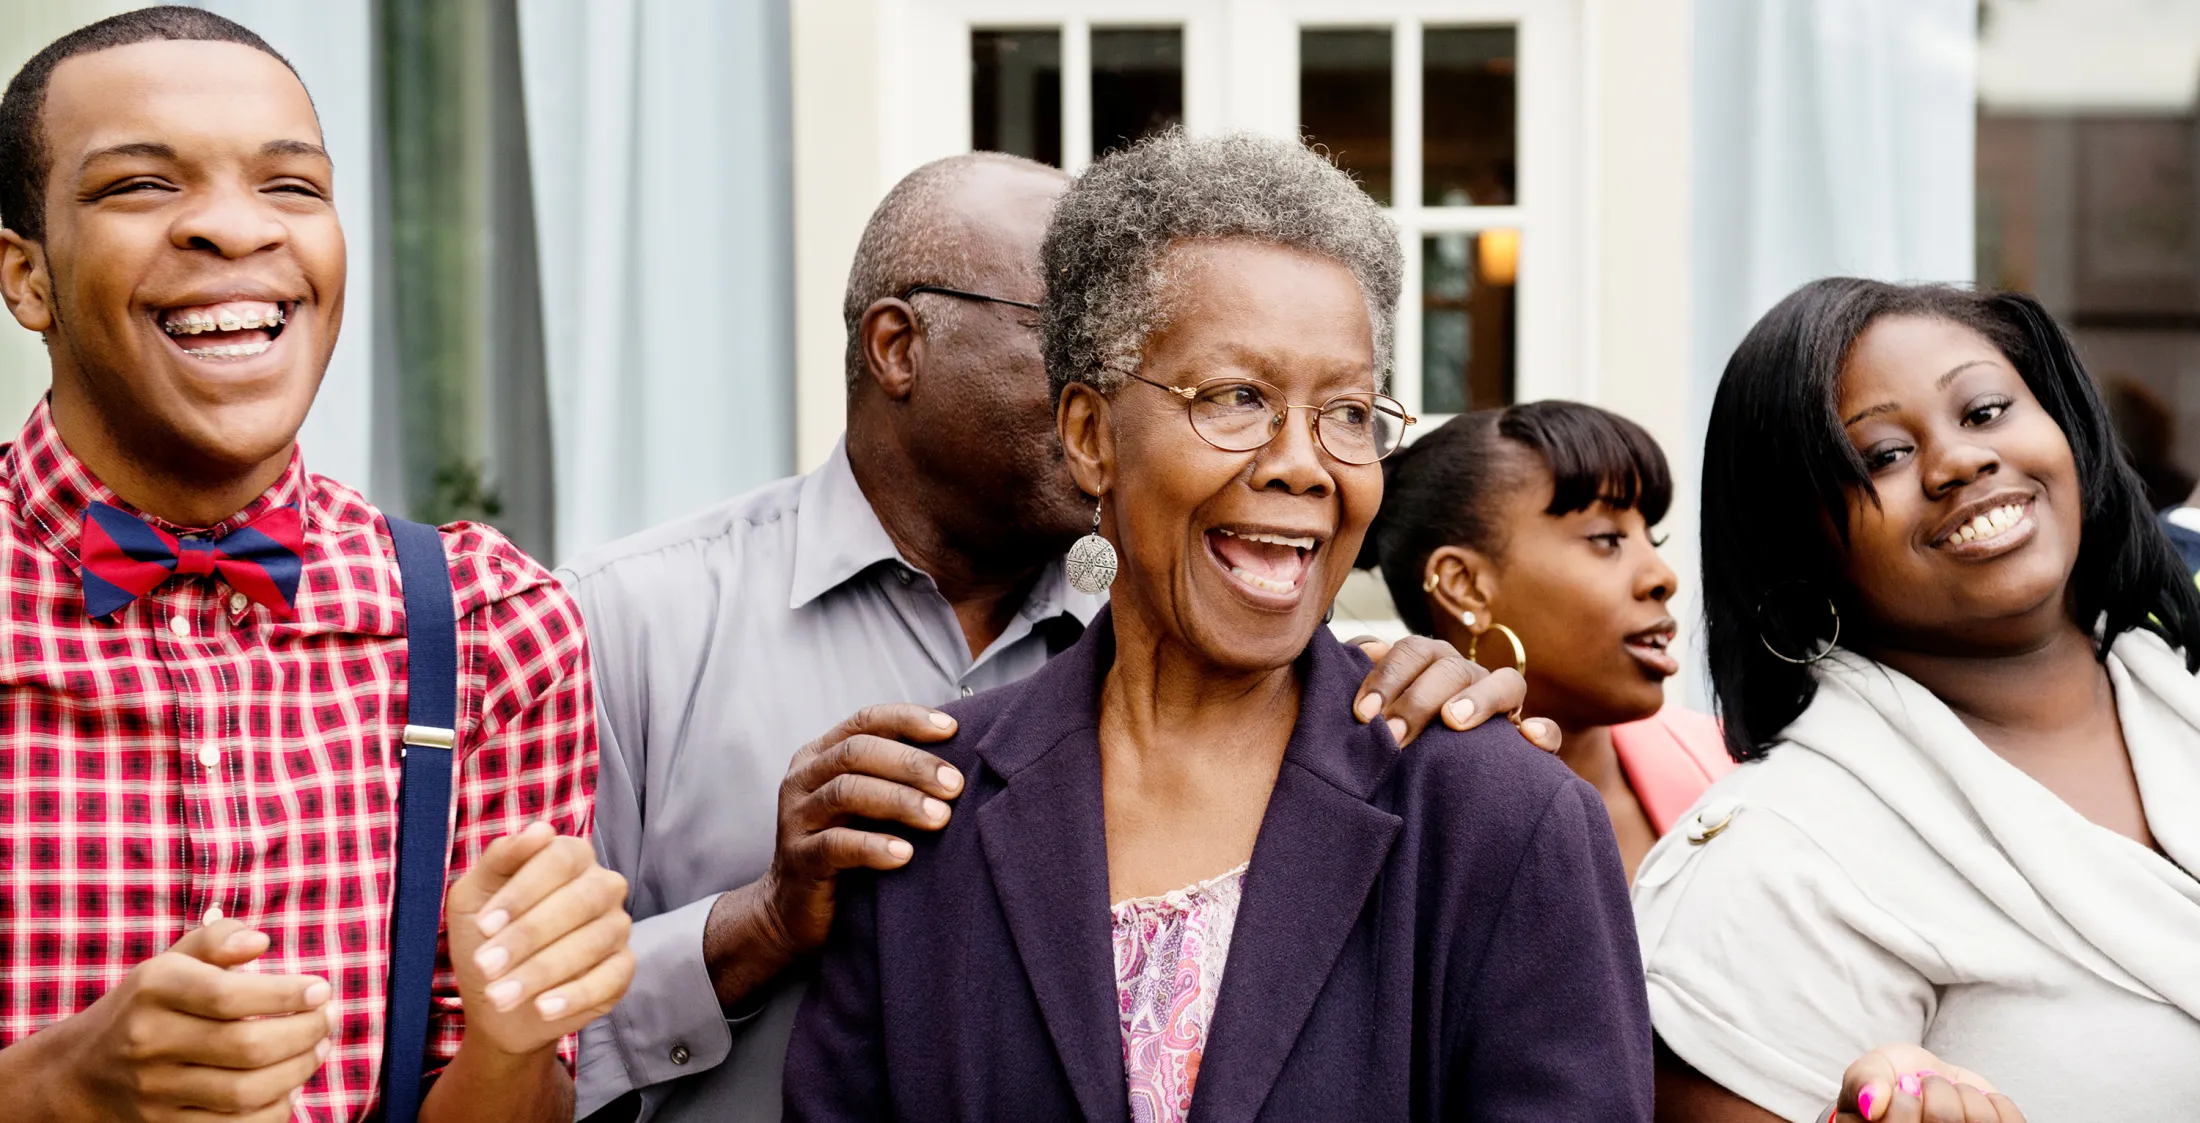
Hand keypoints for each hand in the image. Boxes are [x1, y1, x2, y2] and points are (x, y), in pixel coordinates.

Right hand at [34, 919, 332, 1121]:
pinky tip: (290, 1087)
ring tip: (318, 1048)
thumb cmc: (146, 1006)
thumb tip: (259, 942)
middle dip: (304, 1033)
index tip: (321, 990)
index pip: (228, 995)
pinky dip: (273, 1110)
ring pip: (245, 1091)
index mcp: (154, 990)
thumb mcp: (171, 961)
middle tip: (328, 1020)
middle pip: (245, 1046)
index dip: (285, 994)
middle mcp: (150, 1041)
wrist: (80, 1073)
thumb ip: (217, 940)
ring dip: (298, 1071)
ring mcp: (155, 1090)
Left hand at [449, 822, 635, 1056]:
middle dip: (529, 935)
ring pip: (593, 941)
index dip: (524, 891)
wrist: (496, 999)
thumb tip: (540, 830)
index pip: (560, 858)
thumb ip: (499, 858)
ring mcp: (617, 927)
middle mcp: (602, 886)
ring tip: (501, 996)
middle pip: (582, 899)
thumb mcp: (474, 895)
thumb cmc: (486, 938)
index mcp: (569, 857)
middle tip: (487, 966)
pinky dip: (575, 995)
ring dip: (542, 970)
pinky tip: (542, 1008)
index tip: (485, 926)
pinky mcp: (623, 969)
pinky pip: (610, 977)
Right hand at [760, 704, 965, 957]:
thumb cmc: (845, 847)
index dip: (908, 720)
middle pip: (856, 752)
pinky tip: (905, 854)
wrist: (794, 908)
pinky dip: (873, 846)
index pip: (865, 721)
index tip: (953, 730)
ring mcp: (796, 819)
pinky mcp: (798, 860)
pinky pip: (835, 845)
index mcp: (819, 755)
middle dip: (912, 764)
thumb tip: (958, 762)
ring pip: (846, 792)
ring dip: (899, 801)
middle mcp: (802, 779)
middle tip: (955, 785)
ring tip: (940, 817)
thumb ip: (893, 777)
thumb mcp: (864, 804)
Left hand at [1349, 635, 1560, 750]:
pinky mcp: (1529, 738)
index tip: (1362, 714)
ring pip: (1505, 682)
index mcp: (1431, 663)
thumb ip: (1368, 682)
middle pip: (1451, 668)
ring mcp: (1502, 703)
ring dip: (1478, 698)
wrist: (1444, 773)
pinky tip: (1527, 737)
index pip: (1411, 652)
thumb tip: (1358, 653)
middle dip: (1419, 699)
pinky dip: (1542, 731)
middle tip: (1394, 734)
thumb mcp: (1379, 708)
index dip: (1386, 677)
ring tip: (1453, 721)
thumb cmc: (1402, 733)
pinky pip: (1547, 730)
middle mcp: (1468, 675)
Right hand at [1833, 1044, 2024, 1122]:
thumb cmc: (1895, 1079)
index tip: (1903, 1086)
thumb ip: (1863, 1081)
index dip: (1903, 1098)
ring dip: (1964, 1093)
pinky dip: (1993, 1100)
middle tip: (1927, 1085)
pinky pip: (2009, 1120)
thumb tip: (1871, 1104)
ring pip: (1979, 1120)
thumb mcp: (1870, 1071)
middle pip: (1943, 1120)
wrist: (1931, 1082)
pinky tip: (1976, 1103)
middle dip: (1936, 1088)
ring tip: (1951, 1096)